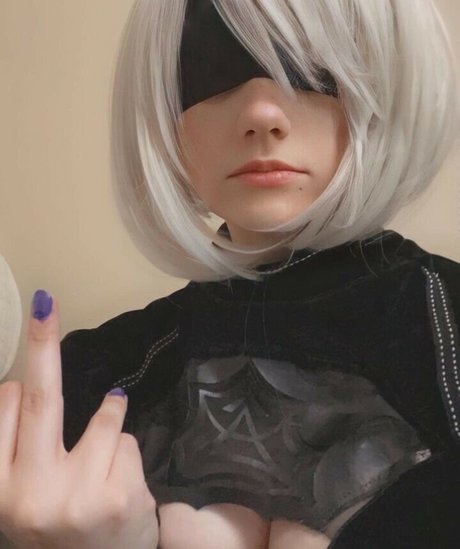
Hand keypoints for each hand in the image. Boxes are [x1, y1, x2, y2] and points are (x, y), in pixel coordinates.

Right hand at [0, 291, 158, 548]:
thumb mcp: (23, 497)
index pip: (5, 410)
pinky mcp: (119, 497)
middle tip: (46, 304)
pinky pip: (126, 436)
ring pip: (104, 415)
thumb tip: (21, 384)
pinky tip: (120, 478)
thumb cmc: (59, 529)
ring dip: (109, 418)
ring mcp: (77, 497)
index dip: (19, 385)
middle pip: (40, 399)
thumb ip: (18, 446)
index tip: (23, 364)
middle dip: (42, 345)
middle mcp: (30, 497)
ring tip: (100, 455)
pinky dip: (124, 445)